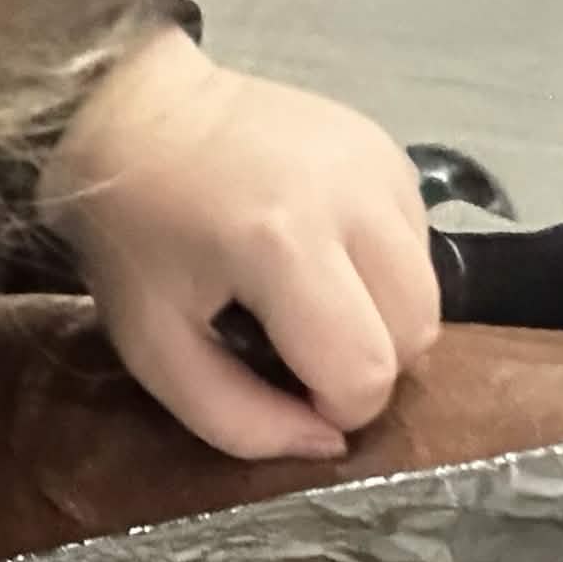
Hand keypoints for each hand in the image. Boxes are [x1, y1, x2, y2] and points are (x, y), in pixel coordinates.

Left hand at [41, 31, 440, 460]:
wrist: (136, 115)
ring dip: (380, 324)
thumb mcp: (157, 351)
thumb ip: (239, 420)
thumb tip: (330, 445)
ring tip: (310, 307)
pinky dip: (382, 276)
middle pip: (415, 336)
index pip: (365, 372)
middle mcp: (352, 196)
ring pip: (429, 295)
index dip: (334, 409)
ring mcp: (382, 165)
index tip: (285, 392)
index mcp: (283, 245)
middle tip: (297, 354)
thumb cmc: (134, 242)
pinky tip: (323, 260)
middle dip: (364, 368)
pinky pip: (418, 249)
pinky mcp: (393, 150)